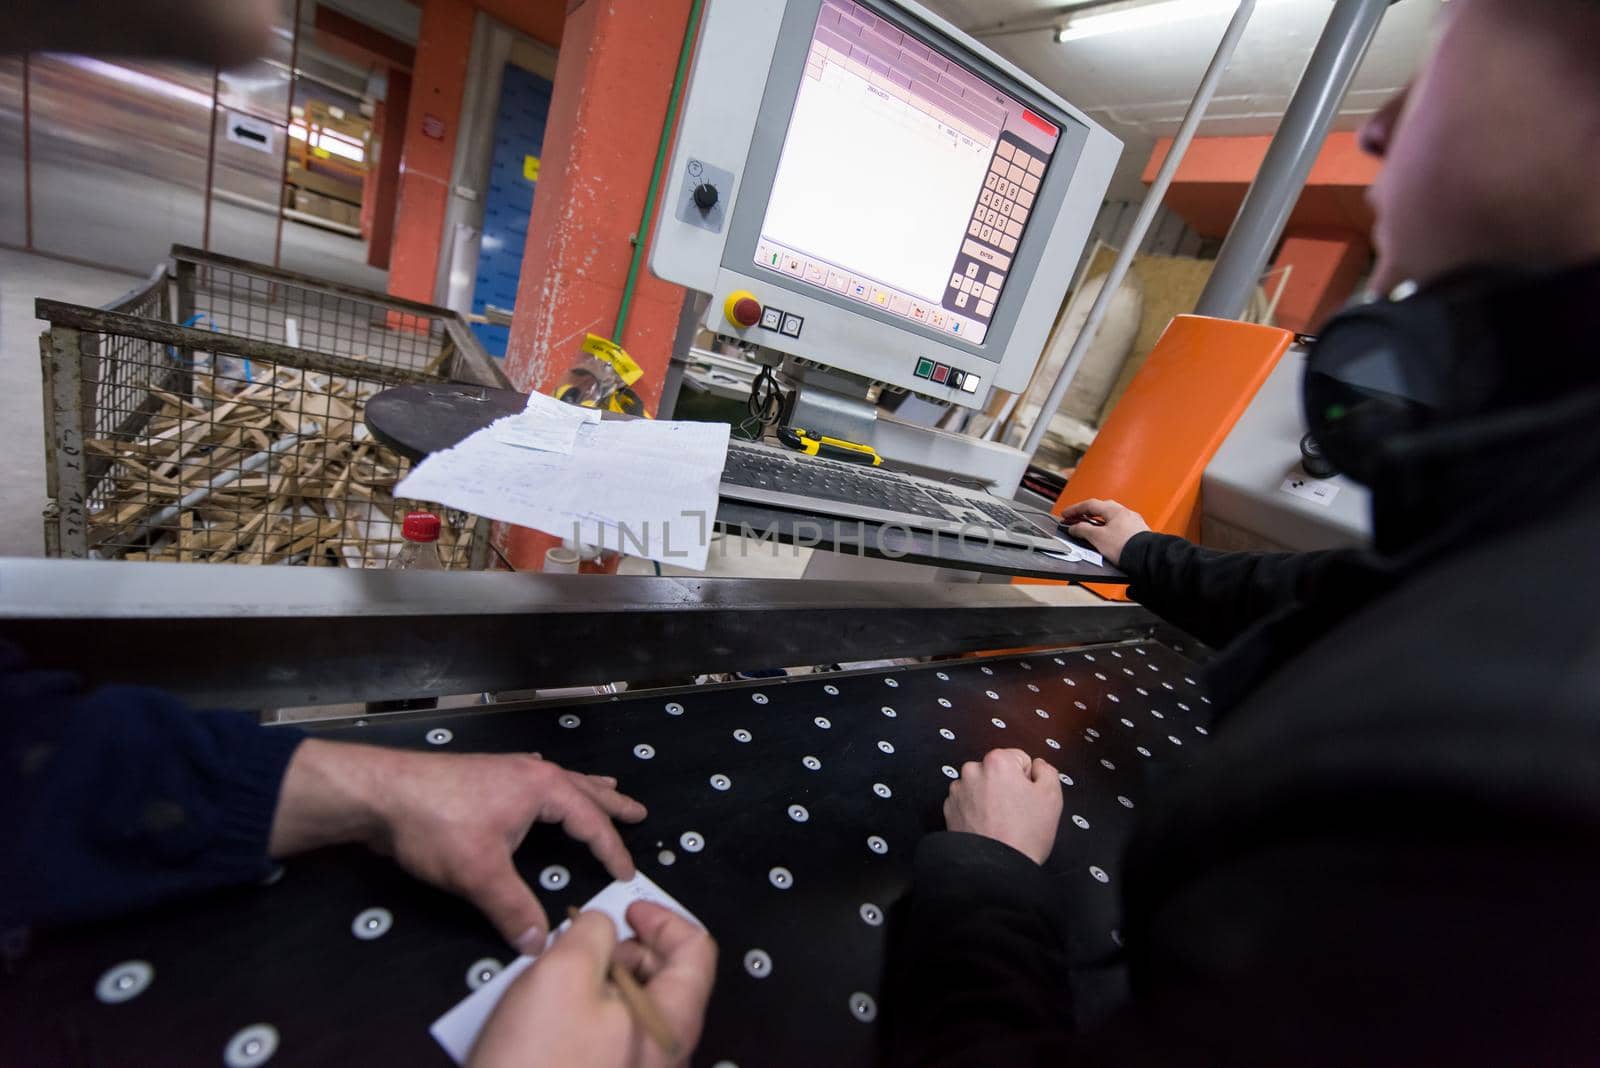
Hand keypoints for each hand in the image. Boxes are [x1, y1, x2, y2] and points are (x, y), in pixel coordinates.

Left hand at [269, 740, 646, 950]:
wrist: (381, 793)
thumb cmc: (437, 825)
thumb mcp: (479, 873)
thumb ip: (512, 908)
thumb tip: (538, 943)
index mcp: (541, 788)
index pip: (589, 823)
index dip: (611, 850)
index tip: (628, 874)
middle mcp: (530, 773)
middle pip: (582, 789)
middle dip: (611, 804)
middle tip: (639, 811)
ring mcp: (505, 771)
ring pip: (558, 779)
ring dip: (584, 789)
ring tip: (606, 789)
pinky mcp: (484, 777)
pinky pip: (533, 777)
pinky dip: (550, 782)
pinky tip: (540, 778)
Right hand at [468, 901, 716, 1067]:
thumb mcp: (563, 975)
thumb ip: (593, 933)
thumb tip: (599, 924)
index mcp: (671, 1022)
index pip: (696, 950)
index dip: (663, 920)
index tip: (632, 911)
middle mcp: (663, 1053)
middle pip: (664, 978)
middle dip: (625, 950)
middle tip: (585, 945)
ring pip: (630, 1007)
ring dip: (599, 981)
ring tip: (557, 982)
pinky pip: (608, 1036)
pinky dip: (584, 1013)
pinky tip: (547, 1017)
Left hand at [944, 748, 1062, 864]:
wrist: (997, 868)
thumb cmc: (1024, 835)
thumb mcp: (1052, 797)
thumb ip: (1047, 771)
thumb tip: (1037, 766)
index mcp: (997, 761)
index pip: (1020, 759)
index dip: (1028, 779)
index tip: (1027, 798)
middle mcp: (972, 770)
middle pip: (998, 771)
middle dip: (1007, 786)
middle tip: (1016, 812)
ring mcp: (958, 790)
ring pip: (982, 786)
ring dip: (990, 798)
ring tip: (1001, 821)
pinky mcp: (949, 809)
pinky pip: (968, 802)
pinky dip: (976, 810)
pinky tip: (987, 826)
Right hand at [1059, 498, 1149, 566]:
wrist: (1146, 558)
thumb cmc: (1125, 546)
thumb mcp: (1097, 537)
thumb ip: (1083, 530)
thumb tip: (1074, 528)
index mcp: (1115, 510)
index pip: (1090, 504)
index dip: (1075, 509)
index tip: (1066, 514)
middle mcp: (1126, 514)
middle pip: (1102, 510)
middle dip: (1087, 515)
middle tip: (1076, 521)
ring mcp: (1133, 524)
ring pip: (1111, 520)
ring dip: (1098, 524)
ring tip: (1089, 532)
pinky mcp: (1138, 535)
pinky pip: (1119, 529)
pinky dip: (1109, 532)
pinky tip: (1106, 540)